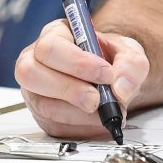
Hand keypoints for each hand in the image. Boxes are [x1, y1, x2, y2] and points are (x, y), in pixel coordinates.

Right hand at [15, 19, 150, 138]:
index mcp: (55, 35)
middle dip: (69, 90)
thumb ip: (131, 65)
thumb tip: (120, 89)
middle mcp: (36, 60)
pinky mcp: (42, 114)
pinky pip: (53, 125)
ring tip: (105, 112)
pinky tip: (98, 121)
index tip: (106, 74)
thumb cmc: (112, 59)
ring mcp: (35, 89)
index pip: (51, 47)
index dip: (77, 63)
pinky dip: (80, 127)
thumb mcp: (129, 52)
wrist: (113, 81)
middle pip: (31, 74)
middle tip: (97, 99)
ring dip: (78, 114)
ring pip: (42, 104)